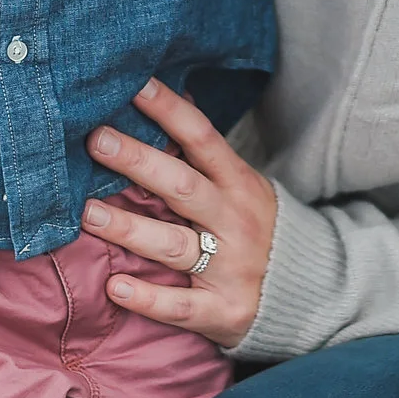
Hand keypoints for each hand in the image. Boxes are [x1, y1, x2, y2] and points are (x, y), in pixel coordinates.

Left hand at [79, 79, 275, 349]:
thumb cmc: (258, 228)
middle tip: (96, 141)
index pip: (202, 138)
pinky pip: (180, 306)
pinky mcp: (223, 311)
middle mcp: (235, 221)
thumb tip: (176, 99)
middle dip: (138, 162)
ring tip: (88, 214)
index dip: (170, 110)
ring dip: (128, 229)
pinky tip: (114, 286)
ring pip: (173, 245)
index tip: (134, 86)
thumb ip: (207, 155)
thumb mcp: (243, 186)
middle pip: (182, 186)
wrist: (311, 291)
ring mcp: (230, 268)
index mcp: (239, 184)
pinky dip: (146, 298)